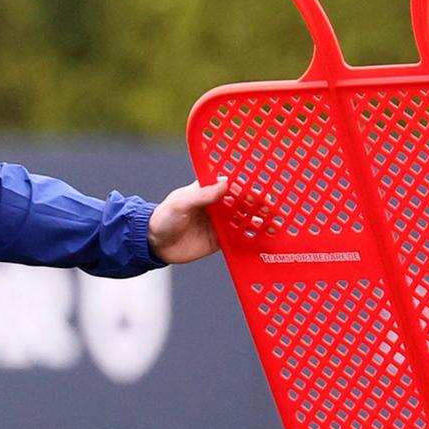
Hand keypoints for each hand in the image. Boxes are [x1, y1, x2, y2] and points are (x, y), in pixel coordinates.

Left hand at [148, 178, 265, 264]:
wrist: (154, 245)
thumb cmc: (164, 218)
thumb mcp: (181, 203)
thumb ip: (202, 195)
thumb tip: (225, 183)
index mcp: (208, 191)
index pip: (232, 186)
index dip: (247, 188)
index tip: (262, 191)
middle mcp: (217, 206)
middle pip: (242, 204)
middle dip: (258, 207)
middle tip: (274, 211)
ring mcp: (219, 224)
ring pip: (244, 221)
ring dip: (259, 223)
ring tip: (274, 226)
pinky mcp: (219, 240)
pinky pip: (238, 239)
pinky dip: (251, 239)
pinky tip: (263, 240)